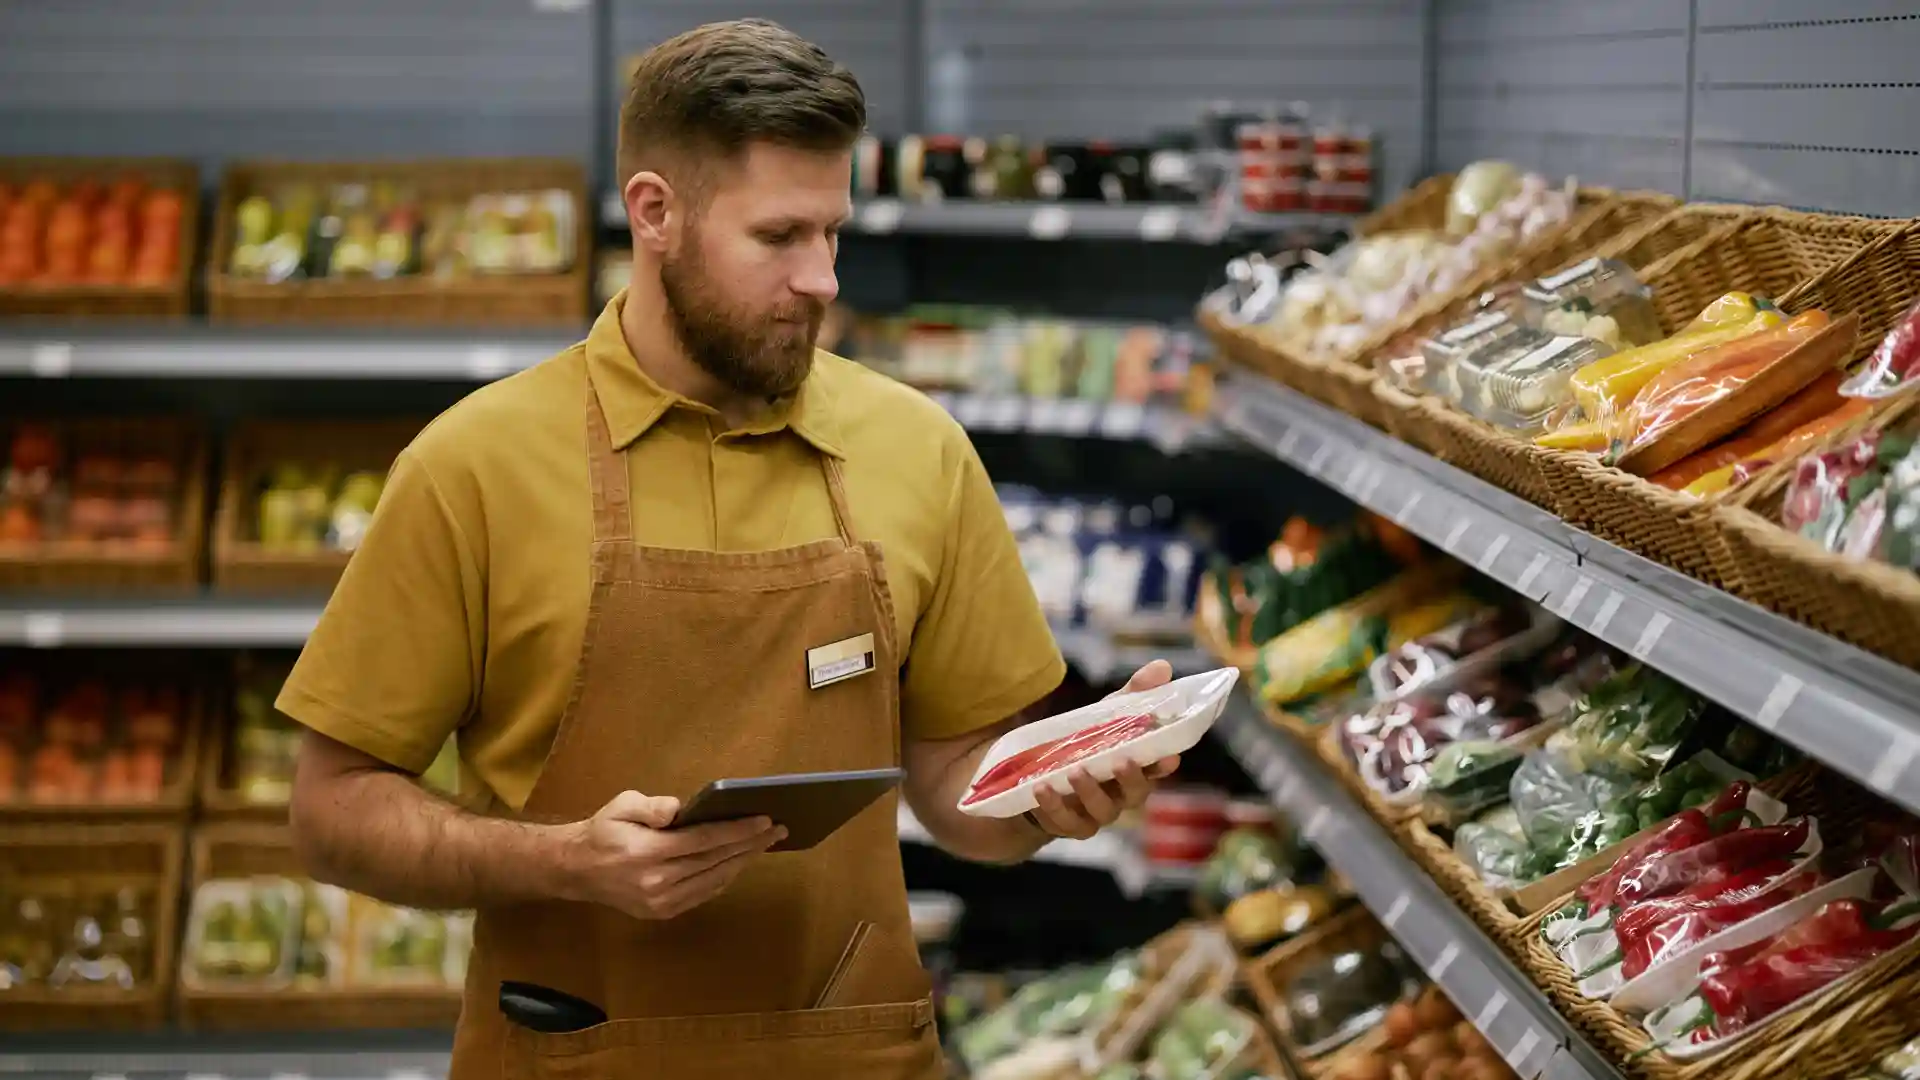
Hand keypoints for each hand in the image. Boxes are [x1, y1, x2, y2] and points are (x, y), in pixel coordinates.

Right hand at [558, 790, 785, 919]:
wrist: (576, 870)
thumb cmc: (603, 831)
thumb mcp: (621, 805)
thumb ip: (651, 806)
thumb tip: (681, 809)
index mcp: (648, 853)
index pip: (704, 840)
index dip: (737, 830)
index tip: (764, 820)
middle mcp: (658, 882)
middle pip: (715, 861)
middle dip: (749, 844)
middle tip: (778, 830)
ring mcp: (661, 902)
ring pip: (714, 880)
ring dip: (742, 861)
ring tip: (764, 844)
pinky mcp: (662, 912)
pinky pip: (703, 894)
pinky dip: (724, 877)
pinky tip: (738, 862)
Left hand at [1029, 660, 1180, 841]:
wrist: (1037, 782)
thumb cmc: (1084, 747)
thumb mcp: (1104, 717)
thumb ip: (1133, 695)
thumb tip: (1163, 667)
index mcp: (1134, 769)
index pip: (1157, 769)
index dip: (1163, 764)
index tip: (1170, 757)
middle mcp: (1120, 795)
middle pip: (1135, 794)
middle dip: (1131, 779)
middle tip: (1121, 761)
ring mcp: (1095, 813)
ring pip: (1101, 810)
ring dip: (1089, 791)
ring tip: (1075, 771)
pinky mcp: (1067, 825)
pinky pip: (1064, 821)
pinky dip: (1054, 806)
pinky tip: (1042, 788)